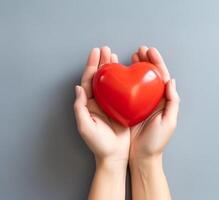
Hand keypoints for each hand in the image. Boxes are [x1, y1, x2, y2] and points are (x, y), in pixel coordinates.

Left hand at [74, 46, 129, 162]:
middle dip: (102, 62)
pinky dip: (125, 80)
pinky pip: (123, 91)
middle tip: (106, 49)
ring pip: (111, 82)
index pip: (89, 80)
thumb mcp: (85, 127)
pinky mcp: (123, 108)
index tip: (96, 52)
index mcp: (89, 104)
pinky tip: (128, 73)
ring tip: (115, 56)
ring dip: (112, 68)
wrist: (114, 155)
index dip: (92, 65)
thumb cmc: (99, 144)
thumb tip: (78, 88)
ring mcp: (111, 104)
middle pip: (100, 77)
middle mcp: (100, 101)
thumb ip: (80, 108)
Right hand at [129, 46, 179, 160]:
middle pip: (150, 76)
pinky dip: (125, 80)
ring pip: (140, 80)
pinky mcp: (130, 108)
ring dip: (137, 67)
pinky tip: (121, 73)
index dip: (157, 63)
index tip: (150, 51)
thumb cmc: (156, 142)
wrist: (142, 157)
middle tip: (140, 49)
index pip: (161, 77)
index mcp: (164, 101)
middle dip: (147, 61)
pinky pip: (128, 90)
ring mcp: (141, 103)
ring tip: (132, 56)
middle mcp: (153, 100)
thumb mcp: (169, 122)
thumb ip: (172, 101)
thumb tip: (171, 81)